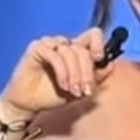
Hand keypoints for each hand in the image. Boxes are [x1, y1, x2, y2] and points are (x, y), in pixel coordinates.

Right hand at [0, 30, 117, 118]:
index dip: (99, 45)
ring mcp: (50, 44)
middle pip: (83, 49)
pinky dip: (62, 72)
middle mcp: (64, 43)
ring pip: (71, 52)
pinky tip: (62, 85)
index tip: (100, 59)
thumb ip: (96, 76)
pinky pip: (55, 55)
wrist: (29, 104)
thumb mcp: (81, 88)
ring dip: (75, 75)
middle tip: (85, 91)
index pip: (93, 35)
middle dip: (87, 72)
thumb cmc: (53, 94)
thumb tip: (110, 64)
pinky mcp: (36, 48)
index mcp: (75, 49)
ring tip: (74, 91)